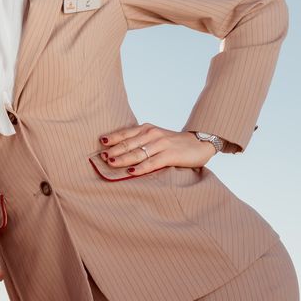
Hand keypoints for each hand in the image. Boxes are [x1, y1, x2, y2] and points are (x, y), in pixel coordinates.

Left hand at [99, 123, 216, 176]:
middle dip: (114, 150)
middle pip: (129, 143)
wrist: (200, 142)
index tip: (100, 144)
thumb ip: (140, 140)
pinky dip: (141, 168)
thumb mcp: (155, 136)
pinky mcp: (170, 155)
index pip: (125, 133)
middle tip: (102, 157)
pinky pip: (153, 163)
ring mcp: (161, 144)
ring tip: (111, 163)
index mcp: (146, 128)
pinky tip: (132, 172)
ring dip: (123, 159)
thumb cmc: (173, 142)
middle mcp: (152, 134)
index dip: (112, 138)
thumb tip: (118, 149)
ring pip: (138, 153)